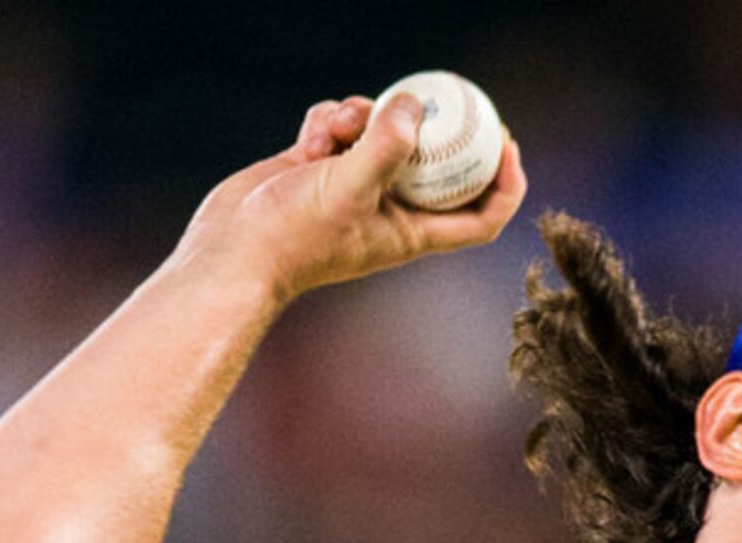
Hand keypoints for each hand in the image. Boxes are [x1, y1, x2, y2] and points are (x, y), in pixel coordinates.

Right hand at [175, 90, 527, 302]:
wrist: (234, 250)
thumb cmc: (295, 236)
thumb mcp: (348, 188)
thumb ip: (386, 147)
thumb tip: (413, 106)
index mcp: (411, 232)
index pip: (480, 218)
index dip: (504, 185)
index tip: (506, 144)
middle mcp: (389, 210)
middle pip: (436, 164)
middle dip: (437, 129)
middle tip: (444, 94)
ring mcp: (354, 186)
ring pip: (382, 133)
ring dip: (366, 116)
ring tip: (340, 126)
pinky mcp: (320, 166)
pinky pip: (341, 126)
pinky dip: (329, 120)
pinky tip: (309, 137)